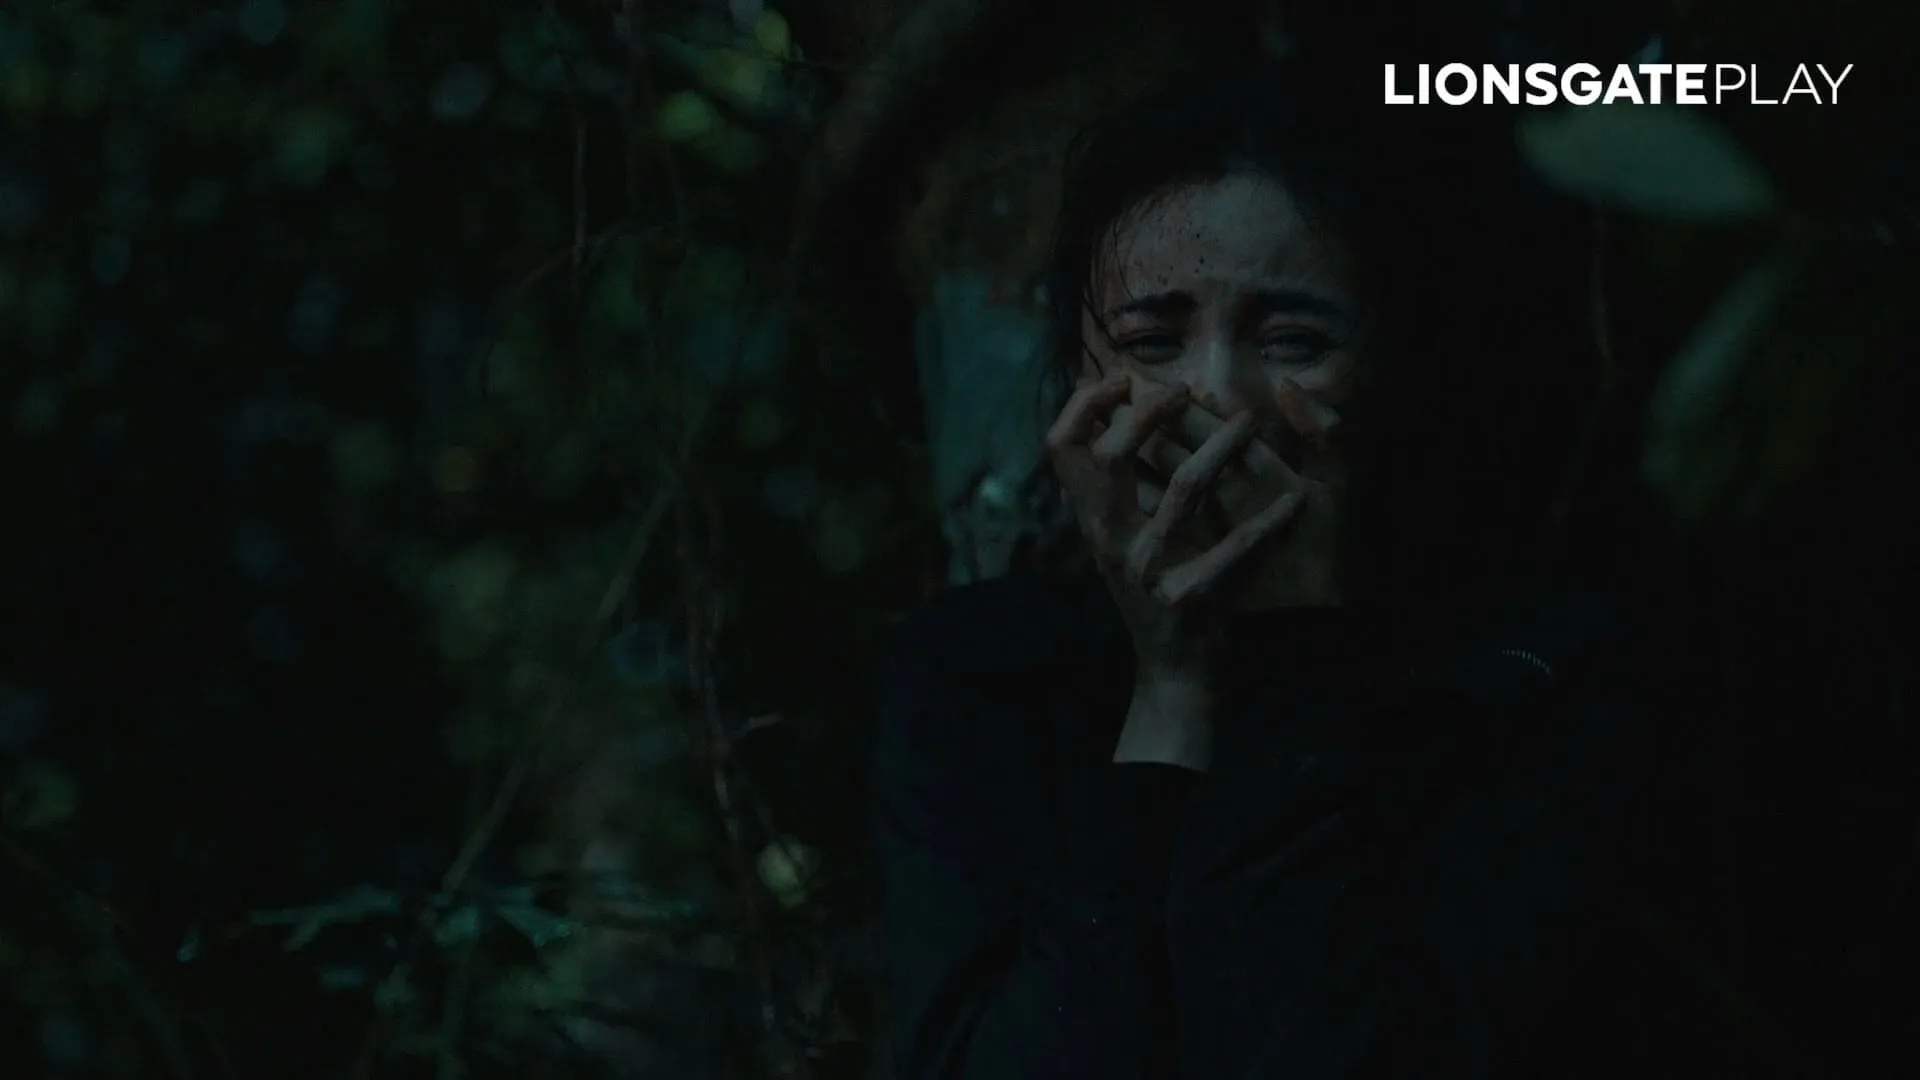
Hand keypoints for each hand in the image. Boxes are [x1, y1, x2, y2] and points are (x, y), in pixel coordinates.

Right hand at [1046, 372, 1305, 679]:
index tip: (1123, 378)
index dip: (1084, 404)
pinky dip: (1271, 523)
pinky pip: (1237, 549)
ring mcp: (1149, 571)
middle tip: (1185, 390)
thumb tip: (1109, 416)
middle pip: (1109, 457)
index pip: (1062, 448)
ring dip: (1222, 447)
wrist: (1174, 676)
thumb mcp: (1119, 543)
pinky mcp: (1191, 598)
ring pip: (1183, 490)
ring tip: (1249, 421)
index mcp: (1093, 523)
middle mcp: (1112, 542)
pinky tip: (1298, 502)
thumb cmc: (1155, 595)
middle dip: (1147, 412)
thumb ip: (1111, 489)